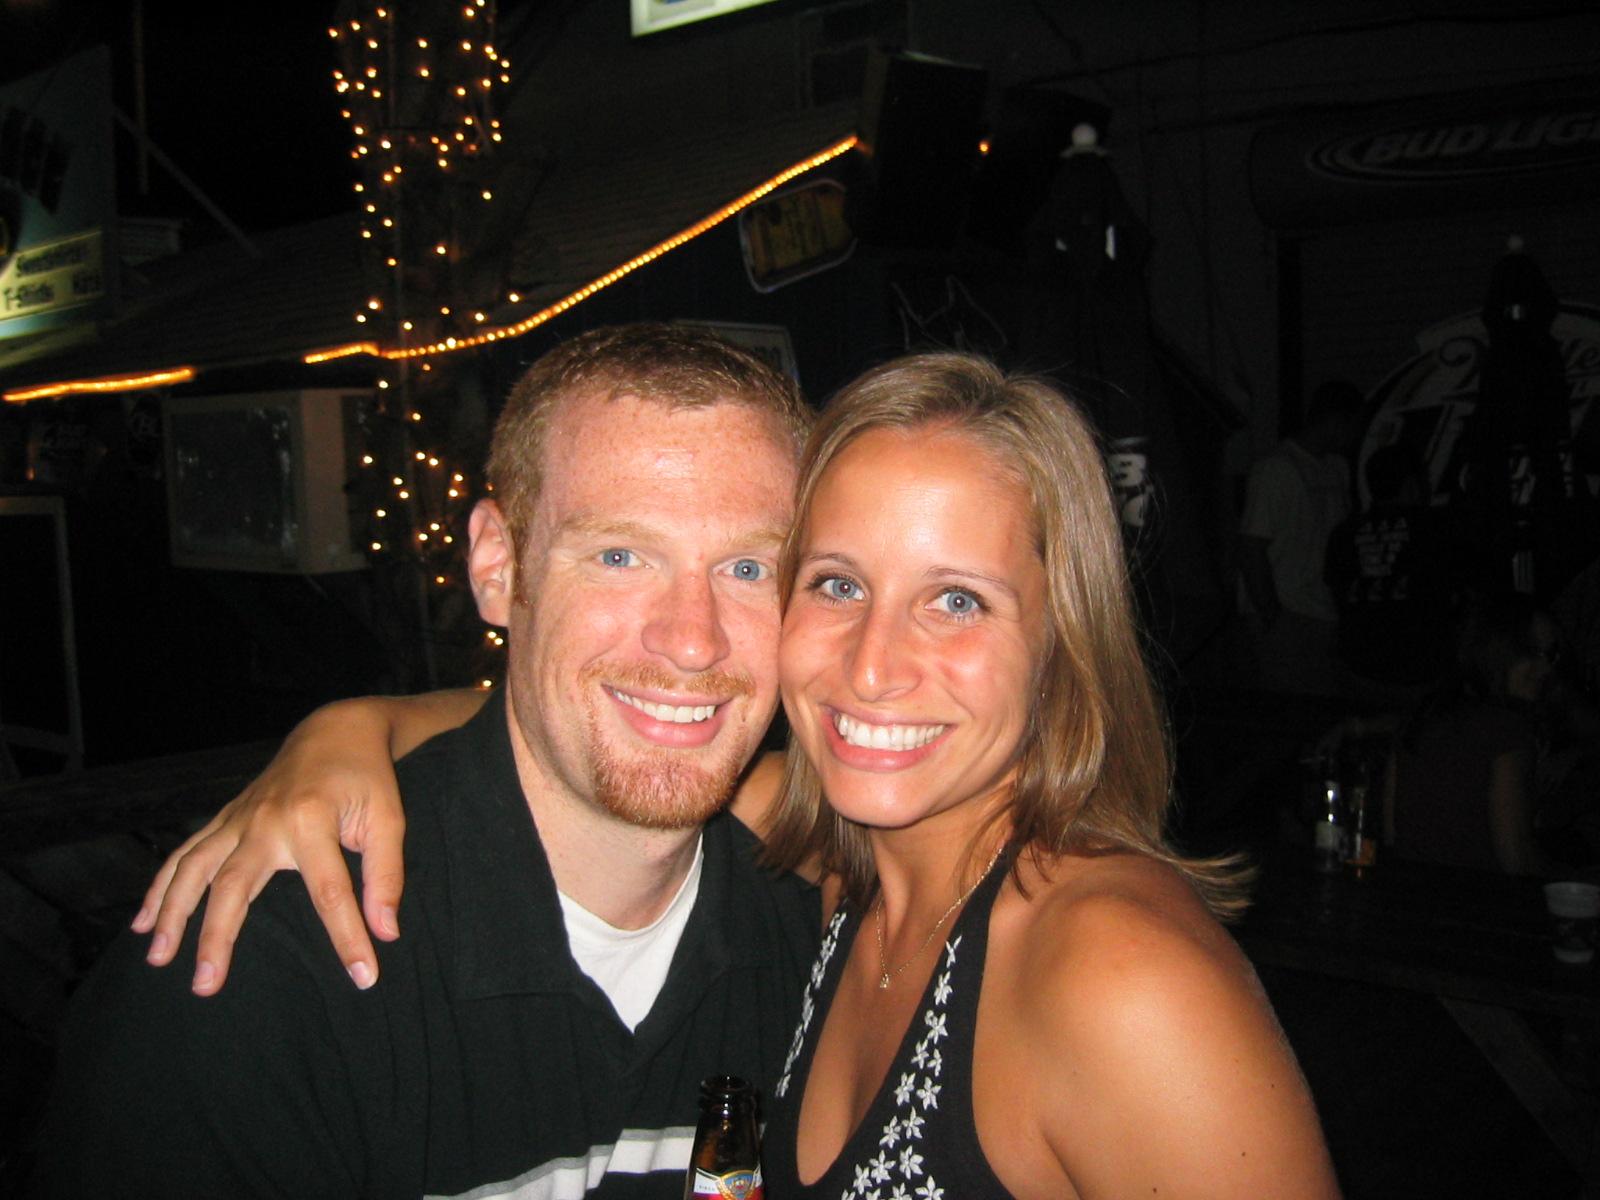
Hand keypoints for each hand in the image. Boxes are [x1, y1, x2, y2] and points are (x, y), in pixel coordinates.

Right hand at [131, 700, 407, 995]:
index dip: (347, 937)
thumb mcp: (389, 820)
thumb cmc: (367, 779)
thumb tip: (388, 932)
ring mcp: (239, 818)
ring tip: (159, 960)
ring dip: (173, 914)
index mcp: (312, 820)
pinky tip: (144, 923)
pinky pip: (185, 854)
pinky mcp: (227, 819)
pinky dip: (161, 887)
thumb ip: (386, 875)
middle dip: (218, 937)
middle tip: (207, 986)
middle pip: (235, 885)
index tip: (363, 977)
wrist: (335, 731)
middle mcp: (265, 820)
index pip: (330, 892)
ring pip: (194, 868)